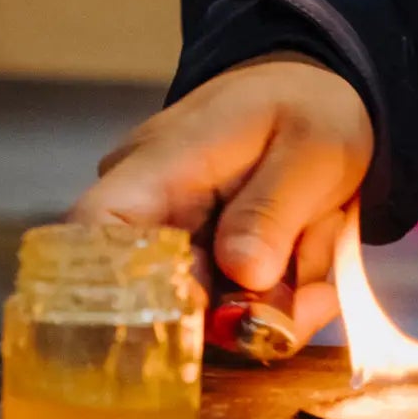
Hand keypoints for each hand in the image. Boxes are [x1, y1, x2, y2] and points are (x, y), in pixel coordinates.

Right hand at [71, 54, 372, 342]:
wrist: (320, 104)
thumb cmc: (306, 110)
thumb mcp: (309, 150)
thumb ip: (271, 210)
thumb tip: (242, 272)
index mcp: (157, 167)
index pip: (97, 233)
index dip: (128, 287)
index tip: (202, 306)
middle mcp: (151, 214)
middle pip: (164, 299)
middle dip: (244, 308)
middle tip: (307, 281)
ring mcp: (180, 248)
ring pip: (214, 315)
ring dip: (277, 299)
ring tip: (318, 242)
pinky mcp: (210, 271)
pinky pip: (241, 310)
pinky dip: (285, 299)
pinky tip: (314, 257)